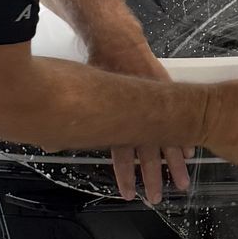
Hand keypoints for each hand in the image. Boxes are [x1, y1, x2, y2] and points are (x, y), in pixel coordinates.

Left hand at [88, 30, 191, 202]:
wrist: (118, 41)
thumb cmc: (98, 64)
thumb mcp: (79, 94)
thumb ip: (72, 121)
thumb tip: (50, 142)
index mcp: (118, 120)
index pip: (122, 157)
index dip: (125, 177)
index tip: (129, 195)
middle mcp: (139, 117)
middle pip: (148, 155)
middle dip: (153, 179)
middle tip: (156, 198)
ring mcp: (156, 106)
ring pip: (168, 142)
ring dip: (174, 165)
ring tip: (181, 182)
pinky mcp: (165, 95)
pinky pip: (178, 121)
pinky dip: (183, 139)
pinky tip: (187, 152)